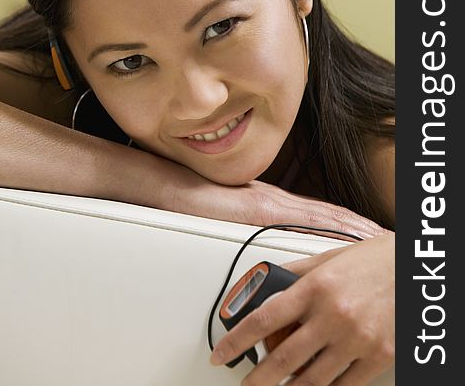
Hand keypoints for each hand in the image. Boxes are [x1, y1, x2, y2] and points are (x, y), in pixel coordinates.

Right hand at [168, 174, 387, 240]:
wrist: (176, 187)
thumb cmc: (199, 202)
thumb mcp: (232, 215)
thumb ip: (253, 226)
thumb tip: (269, 244)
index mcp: (275, 202)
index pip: (321, 213)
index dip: (348, 222)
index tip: (371, 233)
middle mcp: (280, 200)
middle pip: (330, 214)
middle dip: (359, 227)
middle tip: (387, 237)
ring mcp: (273, 203)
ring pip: (323, 217)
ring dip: (352, 228)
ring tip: (377, 238)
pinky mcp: (261, 209)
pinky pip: (301, 221)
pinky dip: (327, 229)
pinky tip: (341, 236)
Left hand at [210, 232, 394, 385]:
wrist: (411, 269)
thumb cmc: (371, 260)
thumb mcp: (327, 259)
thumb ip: (295, 273)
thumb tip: (265, 283)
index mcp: (316, 287)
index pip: (264, 318)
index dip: (236, 340)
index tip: (221, 353)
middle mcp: (333, 315)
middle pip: (283, 359)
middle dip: (257, 379)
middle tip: (246, 385)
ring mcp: (356, 339)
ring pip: (311, 381)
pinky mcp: (378, 357)